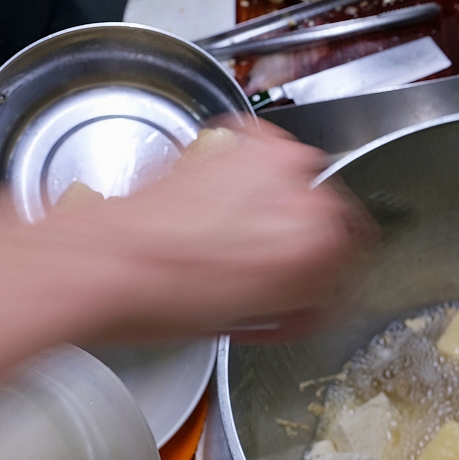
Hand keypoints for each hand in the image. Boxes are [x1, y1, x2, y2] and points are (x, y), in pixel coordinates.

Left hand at [20, 120, 377, 340]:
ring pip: (304, 187)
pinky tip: (227, 211)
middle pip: (332, 222)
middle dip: (307, 246)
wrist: (104, 262)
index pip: (353, 262)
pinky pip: (270, 161)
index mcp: (319, 244)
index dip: (330, 283)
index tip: (311, 293)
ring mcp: (273, 159)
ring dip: (283, 211)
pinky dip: (256, 182)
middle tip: (271, 273)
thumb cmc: (164, 297)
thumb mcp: (256, 319)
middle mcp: (305, 191)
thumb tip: (316, 295)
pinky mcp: (239, 140)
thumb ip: (306, 301)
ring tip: (239, 243)